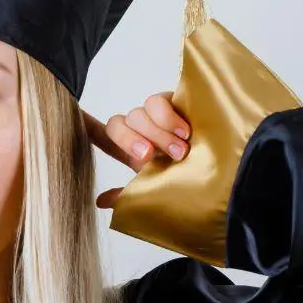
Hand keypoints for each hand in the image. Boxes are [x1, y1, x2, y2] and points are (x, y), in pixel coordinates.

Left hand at [83, 93, 191, 208]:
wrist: (228, 175)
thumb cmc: (194, 183)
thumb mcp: (158, 192)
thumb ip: (129, 194)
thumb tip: (98, 201)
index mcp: (133, 150)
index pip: (102, 135)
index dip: (85, 126)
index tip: (74, 120)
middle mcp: (142, 130)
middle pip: (116, 124)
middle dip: (130, 142)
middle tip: (149, 157)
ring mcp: (158, 115)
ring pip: (137, 114)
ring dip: (156, 134)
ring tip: (179, 151)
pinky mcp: (175, 102)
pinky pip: (156, 101)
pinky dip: (167, 118)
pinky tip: (184, 132)